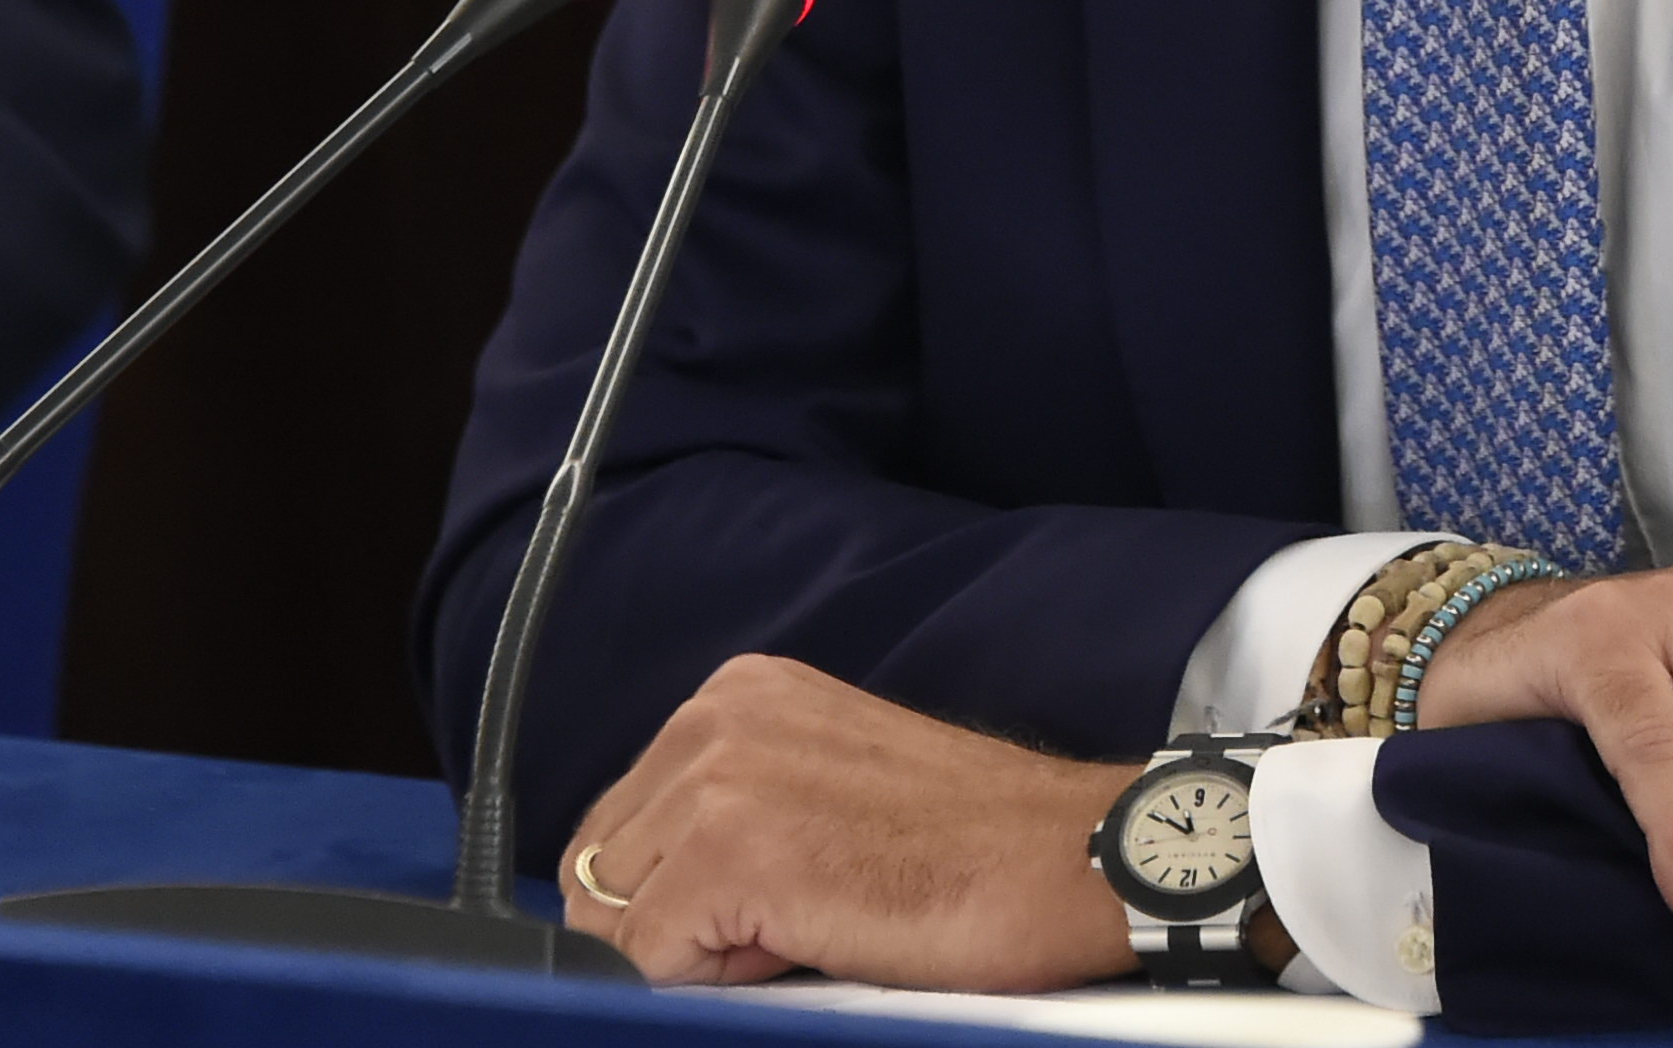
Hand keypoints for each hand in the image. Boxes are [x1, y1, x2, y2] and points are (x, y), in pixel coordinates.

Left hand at [559, 653, 1134, 989]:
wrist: (1070, 856)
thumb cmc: (971, 844)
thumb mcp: (827, 787)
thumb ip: (732, 811)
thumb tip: (641, 901)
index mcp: (739, 693)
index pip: (620, 823)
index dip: (674, 894)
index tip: (765, 904)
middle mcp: (716, 715)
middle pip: (601, 869)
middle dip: (672, 923)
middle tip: (797, 921)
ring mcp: (719, 779)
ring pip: (615, 918)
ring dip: (695, 949)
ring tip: (807, 924)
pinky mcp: (731, 853)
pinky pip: (648, 959)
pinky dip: (715, 979)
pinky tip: (808, 942)